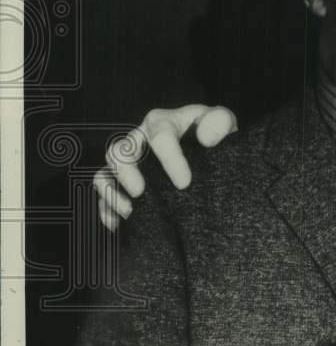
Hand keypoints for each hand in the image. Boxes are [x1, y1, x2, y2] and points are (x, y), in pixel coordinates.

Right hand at [92, 104, 237, 230]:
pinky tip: (117, 224)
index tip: (184, 183)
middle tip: (141, 193)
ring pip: (106, 170)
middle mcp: (139, 138)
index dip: (170, 160)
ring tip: (129, 211)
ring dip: (111, 191)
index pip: (160, 136)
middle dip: (126, 172)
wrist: (208, 147)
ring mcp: (129, 159)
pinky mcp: (122, 179)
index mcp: (162, 122)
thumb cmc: (212, 132)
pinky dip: (106, 207)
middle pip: (120, 150)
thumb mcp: (221, 121)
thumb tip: (206, 138)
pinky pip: (104, 191)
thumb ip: (219, 122)